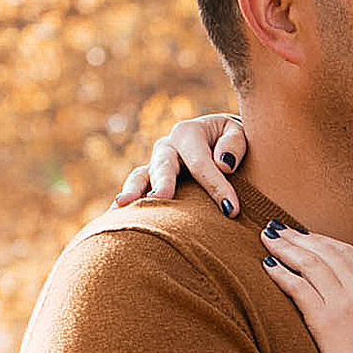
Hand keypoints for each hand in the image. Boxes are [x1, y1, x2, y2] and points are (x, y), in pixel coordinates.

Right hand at [114, 113, 246, 212]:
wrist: (218, 142)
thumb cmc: (231, 142)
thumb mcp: (239, 132)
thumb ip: (234, 143)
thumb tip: (224, 164)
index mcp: (188, 133)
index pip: (201, 162)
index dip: (216, 186)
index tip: (231, 210)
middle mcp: (166, 148)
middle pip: (163, 166)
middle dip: (162, 182)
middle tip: (161, 197)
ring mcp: (154, 166)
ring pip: (141, 177)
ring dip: (133, 192)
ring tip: (123, 206)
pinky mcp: (148, 183)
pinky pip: (135, 193)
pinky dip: (125, 206)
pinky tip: (113, 220)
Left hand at [262, 223, 352, 352]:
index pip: (349, 253)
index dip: (324, 241)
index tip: (306, 237)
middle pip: (327, 251)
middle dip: (301, 237)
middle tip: (280, 228)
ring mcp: (345, 302)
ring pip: (310, 263)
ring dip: (285, 248)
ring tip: (267, 239)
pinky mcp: (325, 320)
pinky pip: (298, 287)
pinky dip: (280, 273)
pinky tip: (267, 265)